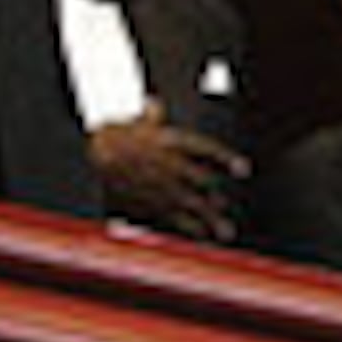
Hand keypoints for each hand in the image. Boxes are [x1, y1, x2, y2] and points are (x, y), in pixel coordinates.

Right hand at [88, 109, 243, 239]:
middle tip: (225, 206)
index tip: (243, 170)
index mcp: (169, 141)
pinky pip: (170, 215)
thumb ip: (155, 114)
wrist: (97, 149)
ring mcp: (158, 184)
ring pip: (187, 203)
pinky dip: (188, 227)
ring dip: (208, 218)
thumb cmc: (122, 131)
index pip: (204, 150)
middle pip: (197, 182)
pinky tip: (202, 235)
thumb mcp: (140, 118)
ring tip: (225, 232)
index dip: (225, 160)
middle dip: (214, 196)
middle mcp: (166, 164)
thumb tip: (156, 106)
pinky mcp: (149, 198)